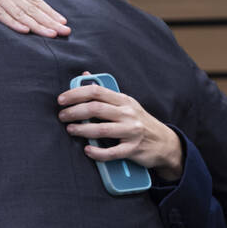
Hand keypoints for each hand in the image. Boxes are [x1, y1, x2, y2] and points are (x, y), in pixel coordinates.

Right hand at [0, 0, 69, 37]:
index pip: (33, 0)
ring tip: (51, 34)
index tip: (62, 21)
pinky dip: (12, 22)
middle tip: (65, 32)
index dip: (48, 11)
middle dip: (49, 21)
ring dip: (36, 25)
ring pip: (20, 13)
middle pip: (31, 8)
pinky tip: (24, 30)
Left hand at [57, 72, 184, 180]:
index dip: (76, 94)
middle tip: (62, 116)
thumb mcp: (126, 104)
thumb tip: (85, 75)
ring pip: (101, 129)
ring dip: (82, 130)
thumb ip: (105, 92)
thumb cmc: (140, 122)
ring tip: (70, 129)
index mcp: (124, 100)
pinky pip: (111, 152)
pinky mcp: (133, 149)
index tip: (62, 100)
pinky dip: (97, 152)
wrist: (165, 143)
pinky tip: (88, 150)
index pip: (96, 91)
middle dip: (74, 112)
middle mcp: (128, 114)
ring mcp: (131, 132)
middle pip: (95, 109)